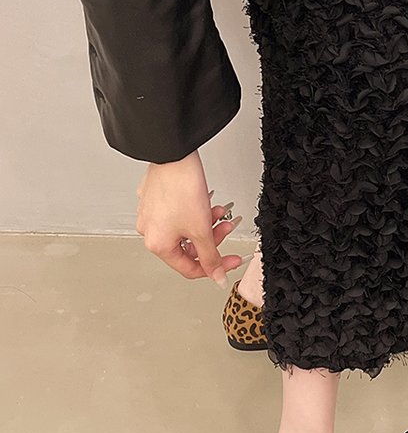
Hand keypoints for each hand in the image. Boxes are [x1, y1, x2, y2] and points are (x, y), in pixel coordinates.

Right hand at [135, 150, 243, 286]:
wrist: (174, 155)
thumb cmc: (181, 188)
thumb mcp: (202, 230)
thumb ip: (211, 257)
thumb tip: (216, 277)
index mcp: (158, 244)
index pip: (190, 268)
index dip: (215, 267)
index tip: (231, 261)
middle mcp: (150, 231)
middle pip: (189, 247)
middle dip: (212, 239)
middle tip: (226, 228)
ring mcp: (150, 214)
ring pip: (186, 229)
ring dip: (207, 223)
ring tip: (220, 211)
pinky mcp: (155, 199)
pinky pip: (179, 214)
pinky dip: (196, 212)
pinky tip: (207, 202)